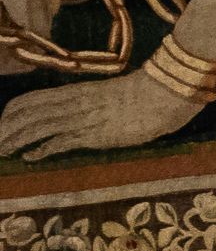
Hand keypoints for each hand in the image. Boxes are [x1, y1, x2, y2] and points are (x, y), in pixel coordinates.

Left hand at [0, 70, 205, 157]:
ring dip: (16, 140)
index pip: (30, 100)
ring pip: (36, 127)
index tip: (3, 124)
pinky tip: (30, 157)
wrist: (165, 94)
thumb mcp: (109, 96)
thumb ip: (91, 104)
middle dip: (6, 129)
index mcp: (74, 92)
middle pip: (26, 114)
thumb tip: (81, 114)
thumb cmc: (145, 94)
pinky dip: (40, 150)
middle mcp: (72, 104)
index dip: (11, 113)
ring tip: (4, 151)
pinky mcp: (93, 135)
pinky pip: (59, 141)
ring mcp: (82, 119)